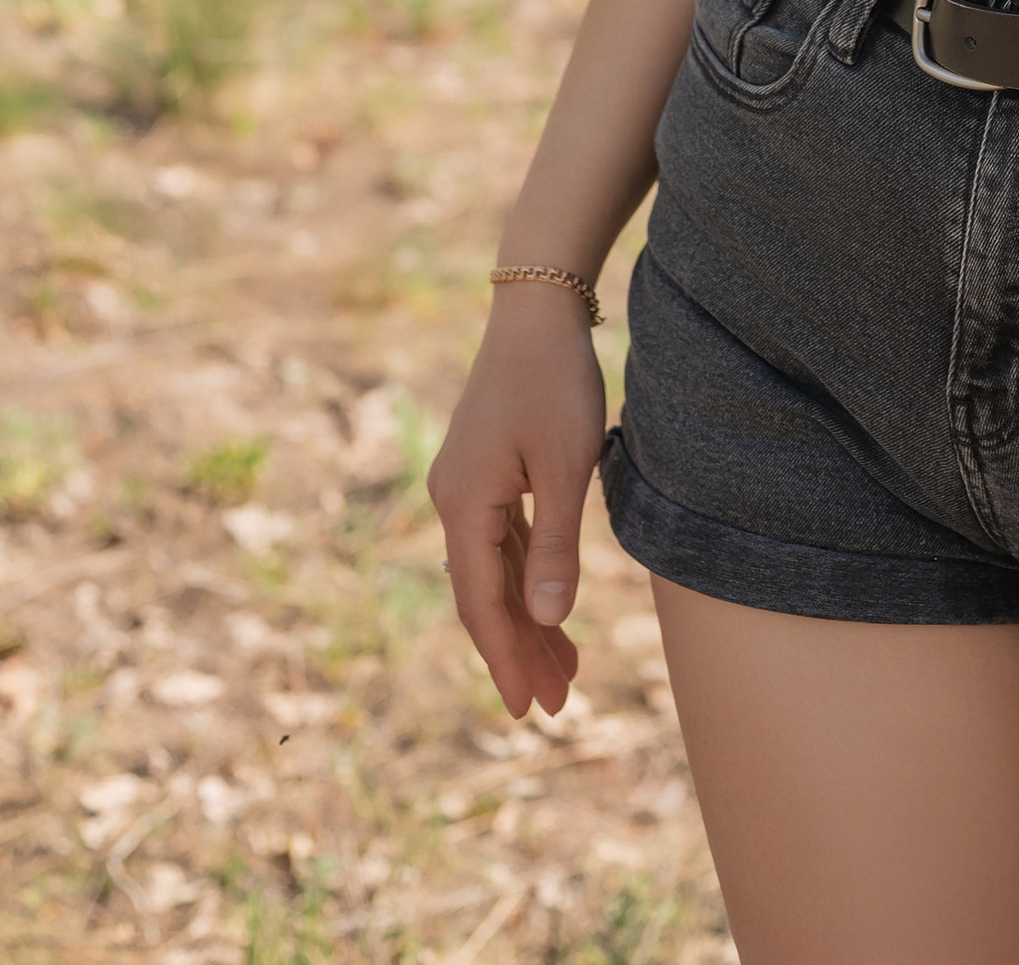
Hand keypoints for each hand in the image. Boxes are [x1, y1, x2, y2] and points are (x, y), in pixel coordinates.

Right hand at [427, 285, 607, 717]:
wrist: (538, 308)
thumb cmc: (556, 382)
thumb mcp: (566, 466)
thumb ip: (555, 546)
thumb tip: (545, 620)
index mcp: (463, 505)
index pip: (482, 604)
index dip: (506, 659)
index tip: (529, 709)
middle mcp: (452, 500)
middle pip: (484, 595)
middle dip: (519, 650)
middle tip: (555, 705)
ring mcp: (465, 484)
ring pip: (494, 570)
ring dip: (526, 618)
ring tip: (564, 669)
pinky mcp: (484, 469)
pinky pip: (501, 541)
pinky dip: (526, 577)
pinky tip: (548, 605)